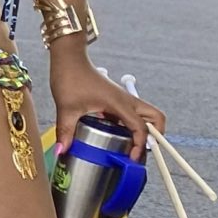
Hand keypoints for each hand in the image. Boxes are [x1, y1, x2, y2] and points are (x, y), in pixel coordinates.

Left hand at [46, 50, 163, 158]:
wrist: (69, 59)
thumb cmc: (70, 77)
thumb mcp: (66, 108)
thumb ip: (66, 131)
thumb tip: (61, 151)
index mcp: (119, 103)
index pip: (140, 128)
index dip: (140, 145)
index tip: (132, 159)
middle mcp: (127, 101)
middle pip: (156, 118)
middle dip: (156, 137)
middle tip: (140, 151)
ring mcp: (123, 100)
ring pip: (146, 116)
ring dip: (144, 131)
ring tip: (130, 148)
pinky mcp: (116, 100)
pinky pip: (131, 115)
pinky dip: (130, 126)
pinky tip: (114, 136)